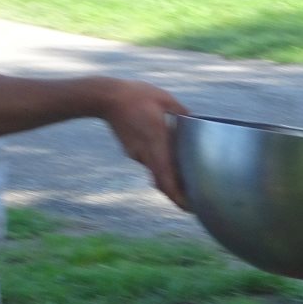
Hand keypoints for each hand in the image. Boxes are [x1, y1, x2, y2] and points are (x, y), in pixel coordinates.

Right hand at [102, 81, 190, 209]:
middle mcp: (145, 154)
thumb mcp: (166, 100)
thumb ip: (183, 113)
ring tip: (186, 175)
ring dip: (169, 175)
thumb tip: (197, 122)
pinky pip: (148, 160)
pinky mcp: (131, 150)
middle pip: (162, 181)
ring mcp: (136, 154)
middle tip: (193, 197)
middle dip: (177, 191)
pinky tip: (167, 153)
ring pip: (156, 170)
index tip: (189, 207)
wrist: (105, 97)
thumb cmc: (136, 96)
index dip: (177, 196)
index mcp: (156, 143)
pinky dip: (159, 162)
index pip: (166, 178)